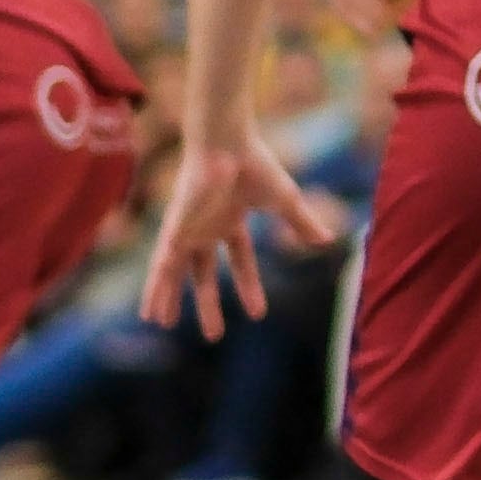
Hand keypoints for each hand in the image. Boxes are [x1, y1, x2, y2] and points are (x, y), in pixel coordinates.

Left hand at [139, 129, 336, 334]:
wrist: (228, 144)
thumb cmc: (256, 165)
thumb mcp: (286, 201)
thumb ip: (302, 223)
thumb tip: (330, 241)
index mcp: (231, 220)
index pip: (241, 260)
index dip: (250, 286)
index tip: (258, 314)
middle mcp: (206, 228)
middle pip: (205, 274)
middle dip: (208, 303)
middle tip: (214, 335)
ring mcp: (188, 230)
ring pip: (176, 273)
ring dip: (171, 299)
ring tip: (164, 325)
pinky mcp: (175, 230)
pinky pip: (161, 267)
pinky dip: (155, 289)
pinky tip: (151, 311)